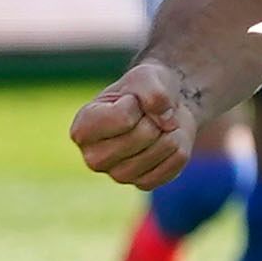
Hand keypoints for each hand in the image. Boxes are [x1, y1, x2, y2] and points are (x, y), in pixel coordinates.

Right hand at [71, 61, 200, 189]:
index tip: (132, 101)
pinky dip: (178, 147)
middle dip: (153, 119)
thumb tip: (166, 120)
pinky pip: (173, 165)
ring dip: (169, 132)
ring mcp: (118, 175)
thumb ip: (153, 91)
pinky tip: (166, 140)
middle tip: (148, 115)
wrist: (161, 109)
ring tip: (159, 125)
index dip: (136, 102)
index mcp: (82, 129)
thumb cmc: (143, 91)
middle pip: (140, 137)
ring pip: (158, 151)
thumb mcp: (146, 77)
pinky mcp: (143, 184)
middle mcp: (94, 158)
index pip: (122, 118)